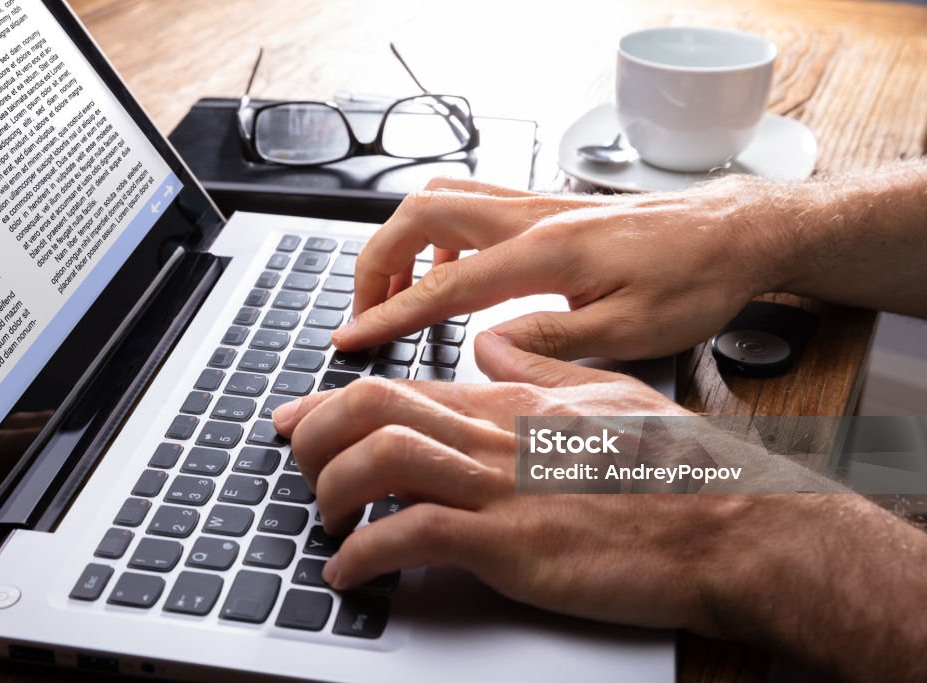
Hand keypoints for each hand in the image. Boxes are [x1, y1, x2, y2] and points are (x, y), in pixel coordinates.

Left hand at [275, 332, 719, 632]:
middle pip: (374, 408)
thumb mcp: (608, 397)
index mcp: (512, 403)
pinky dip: (366, 555)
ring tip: (323, 519)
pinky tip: (351, 572)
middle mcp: (496, 435)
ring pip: (381, 459)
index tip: (297, 418)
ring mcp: (502, 487)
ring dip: (330, 489)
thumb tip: (488, 345)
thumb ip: (540, 368)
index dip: (333, 401)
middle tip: (297, 463)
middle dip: (316, 432)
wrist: (730, 526)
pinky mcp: (512, 542)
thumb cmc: (675, 469)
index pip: (402, 386)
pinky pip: (413, 536)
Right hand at [332, 176, 784, 359]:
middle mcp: (532, 218)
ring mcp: (537, 205)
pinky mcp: (547, 208)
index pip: (442, 286)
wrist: (733, 234)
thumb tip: (485, 345)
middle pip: (420, 214)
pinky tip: (452, 270)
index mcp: (545, 254)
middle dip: (376, 261)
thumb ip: (551, 339)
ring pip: (441, 197)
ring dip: (403, 240)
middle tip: (364, 309)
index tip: (351, 337)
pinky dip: (439, 233)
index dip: (389, 315)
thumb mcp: (630, 331)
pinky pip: (472, 202)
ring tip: (396, 290)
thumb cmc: (693, 281)